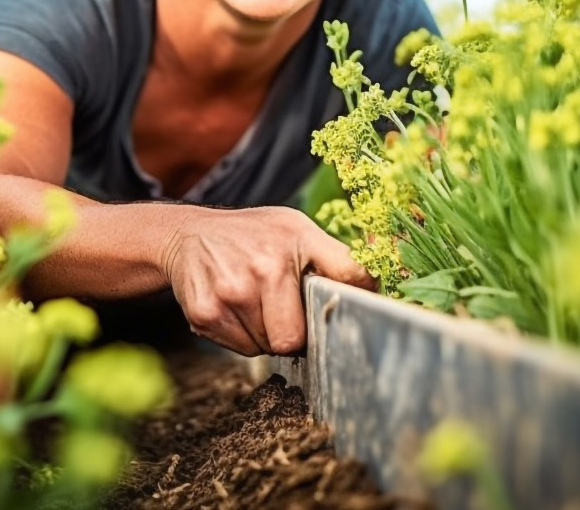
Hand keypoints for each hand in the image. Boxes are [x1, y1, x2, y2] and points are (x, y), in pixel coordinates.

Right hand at [159, 206, 373, 356]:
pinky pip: (243, 349)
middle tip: (285, 310)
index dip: (359, 304)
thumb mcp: (299, 231)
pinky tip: (236, 308)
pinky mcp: (206, 313)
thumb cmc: (255, 236)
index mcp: (297, 239)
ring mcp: (232, 292)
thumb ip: (340, 259)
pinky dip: (243, 337)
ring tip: (256, 303)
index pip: (349, 279)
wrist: (188, 234)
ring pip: (269, 347)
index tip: (363, 317)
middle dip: (295, 332)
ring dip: (268, 335)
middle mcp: (264, 266)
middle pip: (298, 338)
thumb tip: (392, 284)